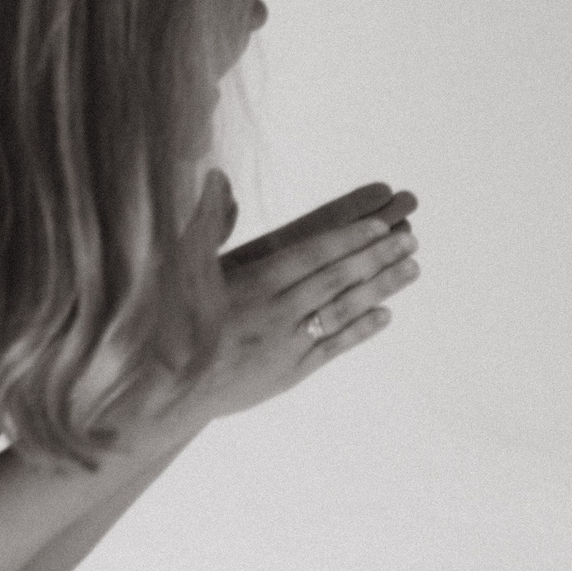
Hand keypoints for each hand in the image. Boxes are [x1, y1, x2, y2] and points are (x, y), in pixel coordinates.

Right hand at [152, 173, 420, 435]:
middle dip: (376, 255)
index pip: (312, 253)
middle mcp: (275, 313)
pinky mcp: (289, 372)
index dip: (349, 237)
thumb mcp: (177, 268)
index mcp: (252, 284)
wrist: (159, 395)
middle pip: (336, 278)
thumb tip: (215, 175)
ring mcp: (286, 344)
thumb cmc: (164, 326)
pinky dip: (360, 330)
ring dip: (380, 287)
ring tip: (412, 267)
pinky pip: (333, 347)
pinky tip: (386, 315)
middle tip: (410, 238)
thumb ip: (202, 221)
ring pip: (343, 309)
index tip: (380, 223)